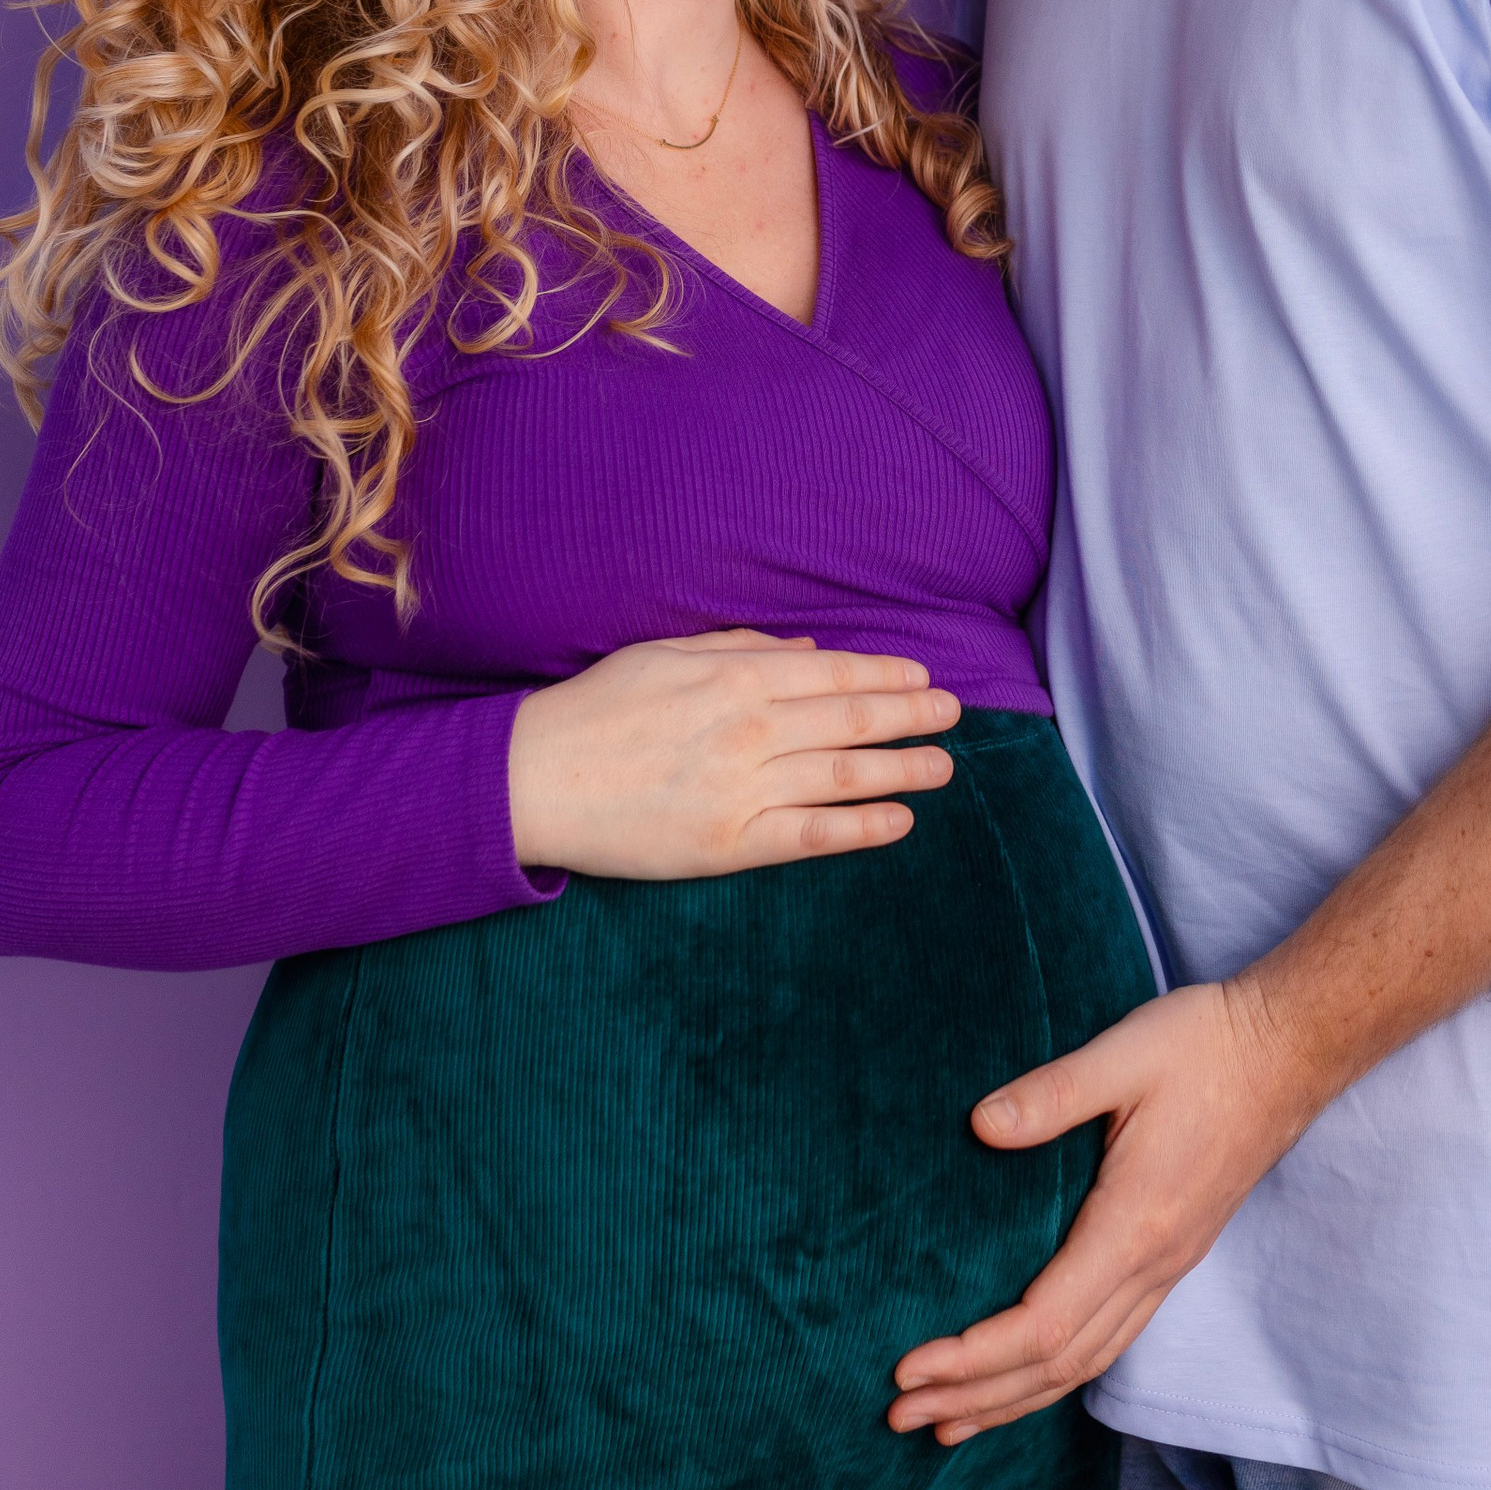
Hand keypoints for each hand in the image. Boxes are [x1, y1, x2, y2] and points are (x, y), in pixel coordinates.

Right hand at [507, 628, 957, 880]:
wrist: (536, 778)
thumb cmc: (597, 707)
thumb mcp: (666, 652)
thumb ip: (741, 645)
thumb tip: (808, 647)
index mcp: (736, 676)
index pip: (833, 673)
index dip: (885, 677)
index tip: (922, 678)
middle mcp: (752, 728)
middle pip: (852, 720)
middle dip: (911, 716)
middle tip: (954, 714)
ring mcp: (744, 789)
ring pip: (844, 775)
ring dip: (903, 769)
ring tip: (944, 766)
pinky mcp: (730, 844)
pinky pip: (812, 835)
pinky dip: (861, 827)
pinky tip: (899, 822)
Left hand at [888, 975, 1322, 1443]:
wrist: (1287, 1051)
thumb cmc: (1204, 1046)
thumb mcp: (1122, 1054)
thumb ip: (1050, 1094)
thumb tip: (979, 1125)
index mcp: (1134, 1226)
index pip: (1042, 1325)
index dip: (971, 1359)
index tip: (908, 1370)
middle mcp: (1154, 1264)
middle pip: (1056, 1364)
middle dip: (975, 1397)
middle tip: (899, 1415)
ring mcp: (1168, 1266)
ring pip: (1086, 1364)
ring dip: (1013, 1399)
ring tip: (949, 1424)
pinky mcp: (1173, 1256)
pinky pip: (1108, 1340)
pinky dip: (1056, 1375)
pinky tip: (1025, 1378)